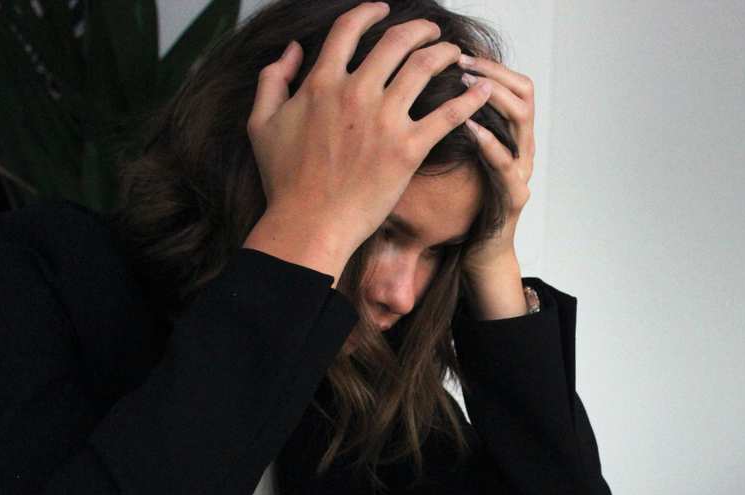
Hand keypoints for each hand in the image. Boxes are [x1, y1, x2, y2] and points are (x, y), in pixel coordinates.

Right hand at [243, 2, 492, 283]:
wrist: (309, 223)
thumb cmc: (284, 180)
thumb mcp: (261, 123)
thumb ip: (273, 79)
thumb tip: (292, 50)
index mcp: (321, 82)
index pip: (349, 29)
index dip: (369, 12)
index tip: (383, 9)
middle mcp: (355, 93)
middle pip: (396, 41)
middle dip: (419, 29)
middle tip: (432, 31)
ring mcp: (384, 120)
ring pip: (425, 67)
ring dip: (445, 53)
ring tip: (456, 53)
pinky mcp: (408, 149)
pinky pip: (448, 115)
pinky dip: (470, 98)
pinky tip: (483, 89)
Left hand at [459, 54, 535, 316]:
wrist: (479, 253)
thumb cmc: (464, 204)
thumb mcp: (458, 157)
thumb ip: (451, 127)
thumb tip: (422, 91)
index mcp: (511, 135)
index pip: (514, 84)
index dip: (491, 65)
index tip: (460, 53)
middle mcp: (523, 148)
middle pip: (524, 93)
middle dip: (492, 72)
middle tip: (461, 62)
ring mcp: (522, 171)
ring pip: (522, 120)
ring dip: (492, 97)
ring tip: (463, 85)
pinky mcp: (515, 197)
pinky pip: (507, 163)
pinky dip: (489, 142)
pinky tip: (469, 127)